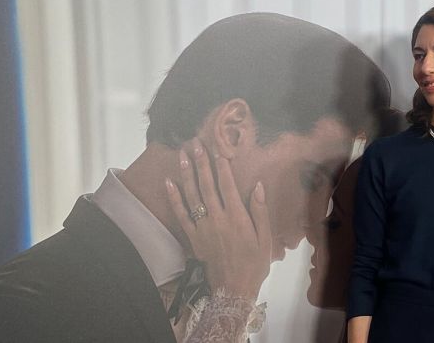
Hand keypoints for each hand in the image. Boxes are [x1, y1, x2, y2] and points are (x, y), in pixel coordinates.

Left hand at [165, 137, 271, 298]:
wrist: (233, 289)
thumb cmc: (253, 263)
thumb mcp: (264, 238)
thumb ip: (260, 211)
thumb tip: (257, 185)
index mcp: (237, 217)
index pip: (227, 185)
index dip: (222, 166)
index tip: (218, 149)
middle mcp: (217, 218)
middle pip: (207, 185)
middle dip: (201, 162)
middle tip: (195, 143)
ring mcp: (202, 227)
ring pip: (192, 195)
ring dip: (186, 173)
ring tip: (182, 155)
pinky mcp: (193, 236)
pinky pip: (181, 214)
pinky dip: (174, 198)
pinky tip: (169, 182)